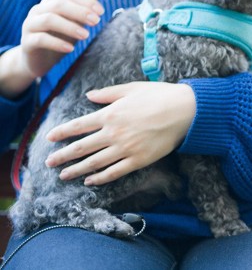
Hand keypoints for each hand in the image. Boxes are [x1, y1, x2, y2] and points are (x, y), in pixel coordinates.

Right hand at [21, 0, 103, 77]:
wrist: (40, 60)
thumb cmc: (60, 37)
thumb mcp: (74, 22)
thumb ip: (83, 7)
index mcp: (50, 2)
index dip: (86, 2)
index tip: (102, 12)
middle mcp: (38, 10)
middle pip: (58, 5)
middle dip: (80, 12)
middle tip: (96, 22)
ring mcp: (30, 25)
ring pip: (49, 20)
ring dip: (70, 27)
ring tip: (86, 36)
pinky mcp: (26, 42)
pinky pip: (40, 39)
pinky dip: (57, 43)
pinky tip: (70, 49)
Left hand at [44, 82, 195, 185]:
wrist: (185, 110)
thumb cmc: (160, 95)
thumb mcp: (132, 88)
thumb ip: (108, 94)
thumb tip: (89, 95)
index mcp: (110, 114)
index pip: (79, 125)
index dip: (62, 132)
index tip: (49, 138)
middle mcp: (114, 133)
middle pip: (81, 147)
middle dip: (62, 155)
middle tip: (49, 162)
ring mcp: (126, 148)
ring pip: (95, 162)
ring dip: (77, 170)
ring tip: (64, 175)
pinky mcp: (139, 159)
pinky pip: (115, 172)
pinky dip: (101, 178)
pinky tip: (90, 181)